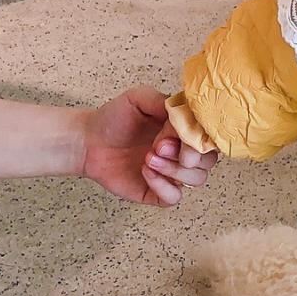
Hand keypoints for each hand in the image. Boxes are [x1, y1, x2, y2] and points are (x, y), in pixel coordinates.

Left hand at [77, 90, 215, 206]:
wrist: (89, 141)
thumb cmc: (113, 118)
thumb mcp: (137, 98)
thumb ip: (163, 102)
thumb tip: (184, 117)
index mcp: (182, 128)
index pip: (208, 136)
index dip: (198, 139)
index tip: (177, 135)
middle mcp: (182, 151)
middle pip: (207, 160)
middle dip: (186, 155)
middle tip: (158, 147)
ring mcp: (172, 172)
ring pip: (196, 179)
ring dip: (173, 169)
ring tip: (148, 158)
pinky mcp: (159, 192)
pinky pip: (175, 197)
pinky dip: (162, 186)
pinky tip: (145, 173)